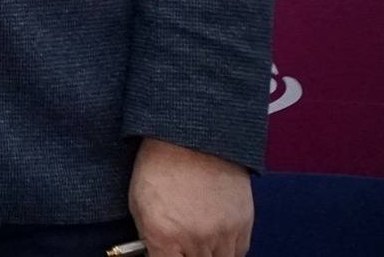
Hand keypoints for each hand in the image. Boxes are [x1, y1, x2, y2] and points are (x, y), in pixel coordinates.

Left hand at [128, 137, 252, 256]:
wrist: (191, 138)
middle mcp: (195, 239)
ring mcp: (223, 233)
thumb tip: (156, 255)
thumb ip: (150, 239)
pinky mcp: (244, 225)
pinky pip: (238, 252)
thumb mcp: (139, 204)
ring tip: (198, 239)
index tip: (167, 254)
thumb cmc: (158, 168)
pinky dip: (227, 249)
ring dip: (208, 255)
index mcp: (164, 235)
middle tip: (183, 245)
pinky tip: (215, 234)